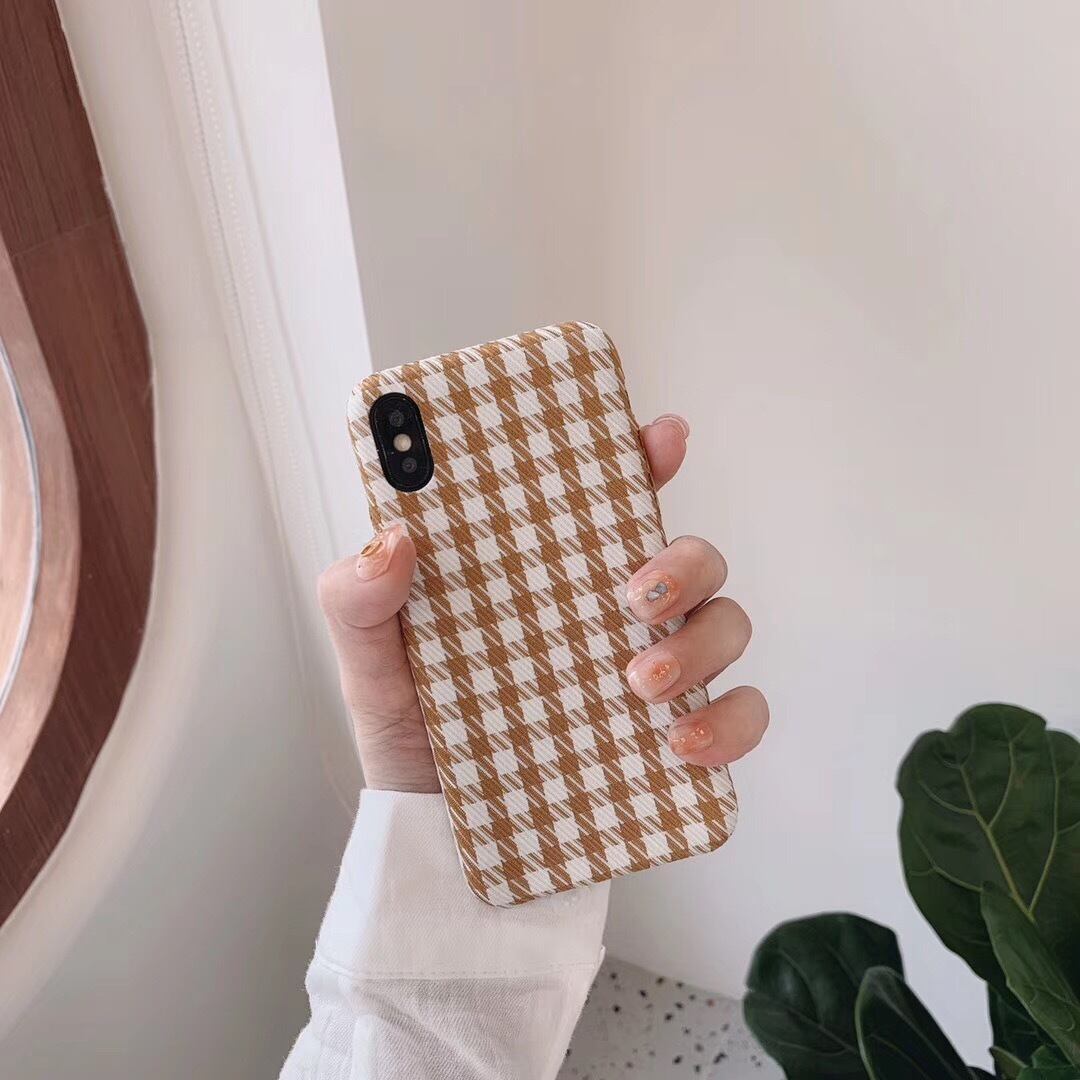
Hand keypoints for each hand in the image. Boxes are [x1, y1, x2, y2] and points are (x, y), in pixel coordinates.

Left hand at [318, 413, 767, 792]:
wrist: (438, 828)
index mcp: (552, 569)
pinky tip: (679, 744)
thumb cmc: (414, 723)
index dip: (645, 454)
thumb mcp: (368, 656)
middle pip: (692, 554)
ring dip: (702, 644)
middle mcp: (614, 611)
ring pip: (727, 622)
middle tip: (636, 599)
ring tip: (639, 684)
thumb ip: (358, 597)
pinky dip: (729, 722)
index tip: (660, 436)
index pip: (613, 495)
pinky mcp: (679, 736)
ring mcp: (656, 671)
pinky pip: (741, 713)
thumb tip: (395, 540)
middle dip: (684, 562)